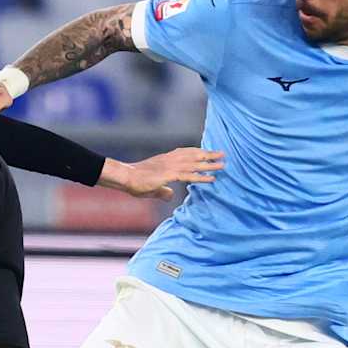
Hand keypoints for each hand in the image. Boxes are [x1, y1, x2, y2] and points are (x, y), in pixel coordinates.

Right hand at [99, 147, 223, 199]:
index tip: (207, 151)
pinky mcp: (170, 175)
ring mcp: (170, 167)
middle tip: (222, 153)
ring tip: (222, 164)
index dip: (197, 152)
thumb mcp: (152, 187)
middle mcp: (170, 160)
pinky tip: (212, 178)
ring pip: (195, 164)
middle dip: (208, 154)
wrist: (125, 176)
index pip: (185, 152)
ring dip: (210, 164)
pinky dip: (202, 177)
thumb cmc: (134, 181)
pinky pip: (190, 176)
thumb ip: (163, 191)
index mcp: (165, 160)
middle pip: (193, 155)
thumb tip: (170, 195)